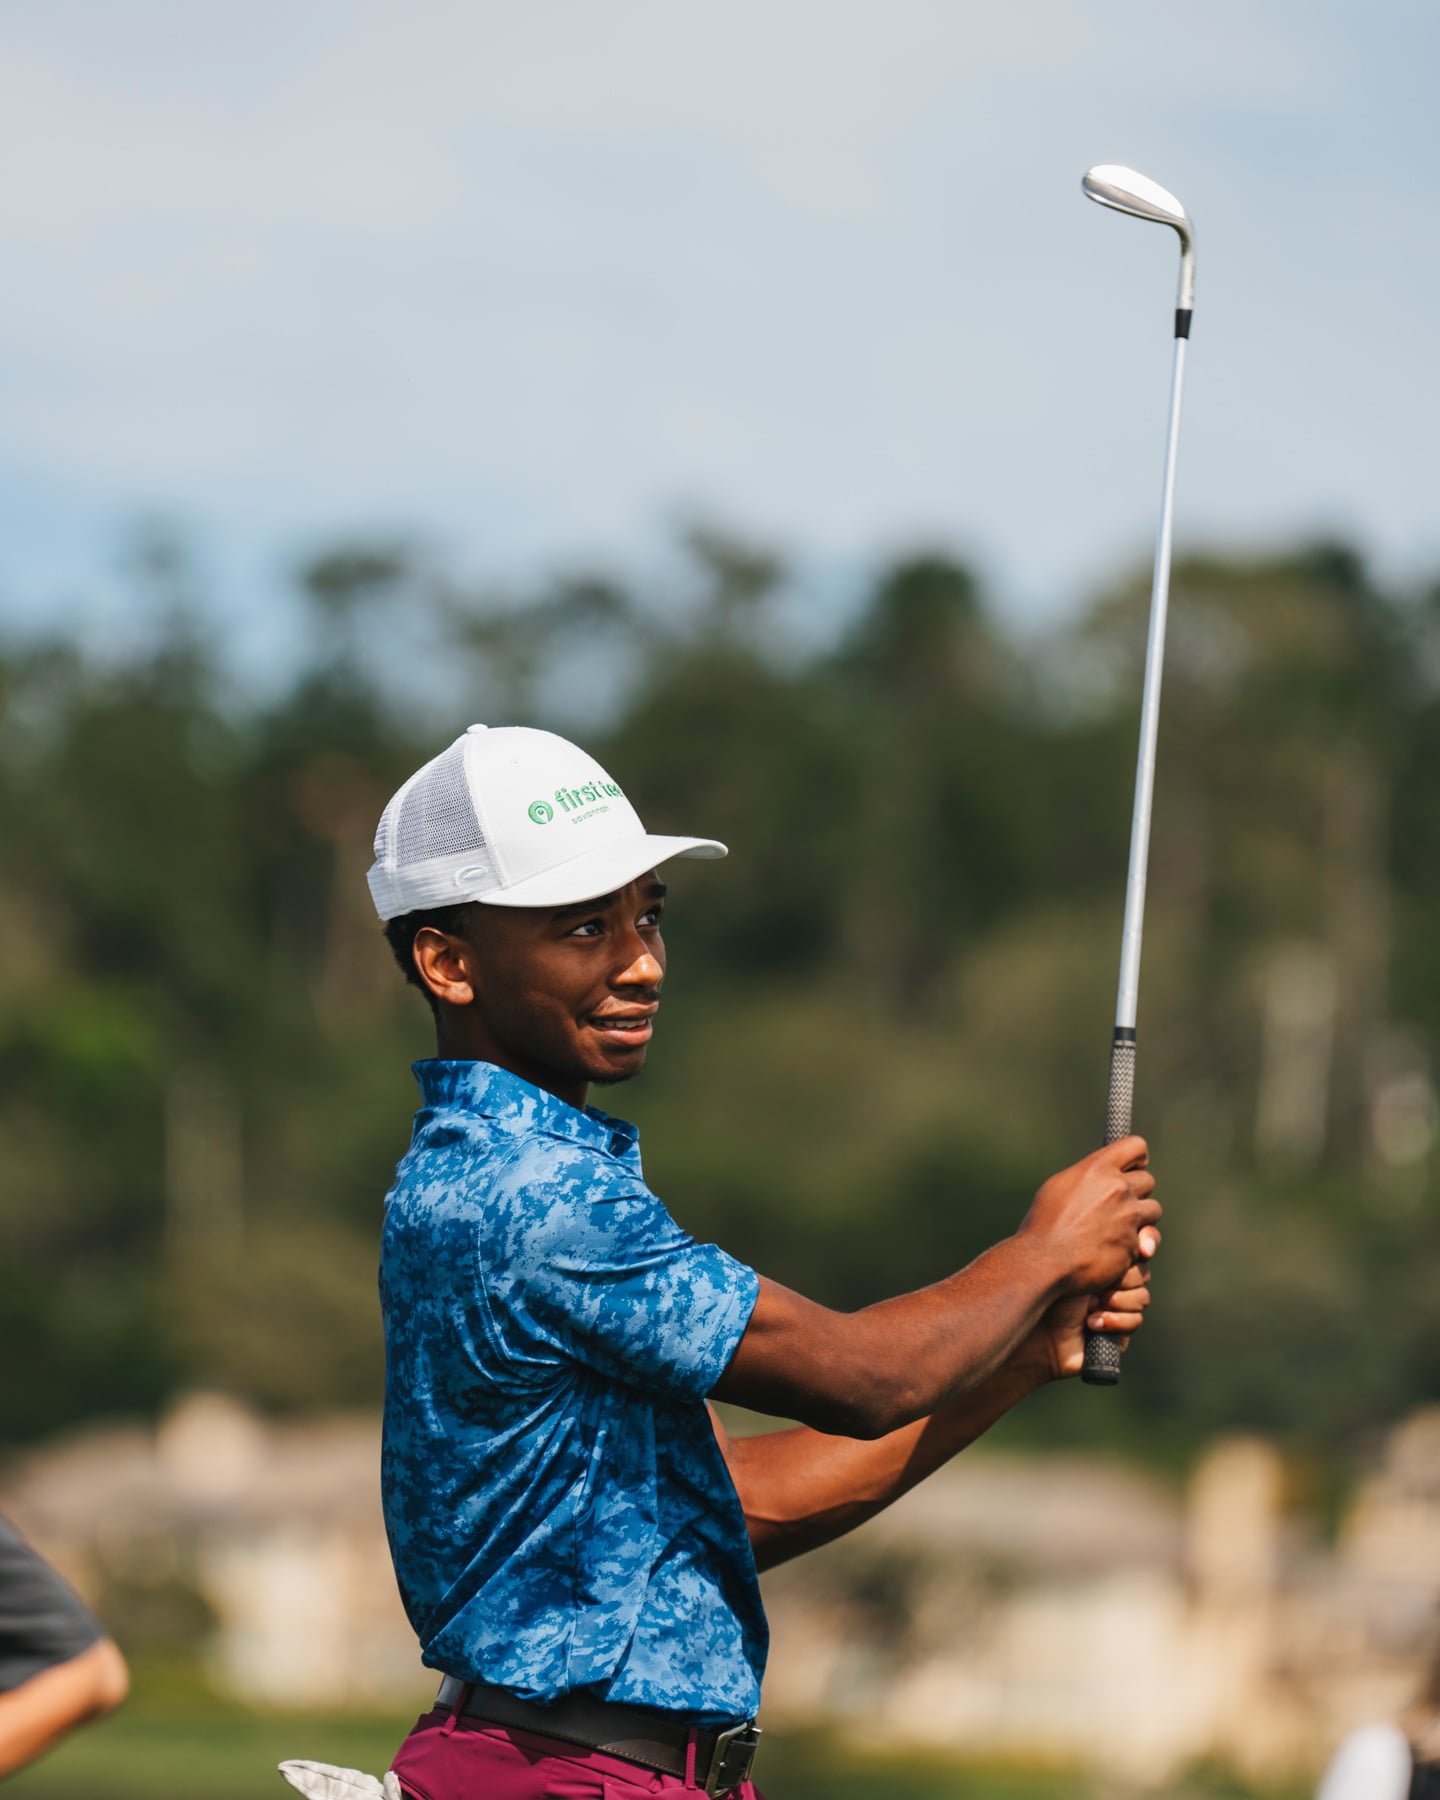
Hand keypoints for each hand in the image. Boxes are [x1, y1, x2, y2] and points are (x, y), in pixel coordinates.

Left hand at [1014, 1227, 1158, 1382]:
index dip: (1144, 1245)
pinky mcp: (1117, 1330)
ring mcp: (1114, 1305)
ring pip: (1141, 1298)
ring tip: (1090, 1308)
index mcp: (1100, 1255)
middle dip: (1124, 1279)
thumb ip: (1107, 1242)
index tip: (1143, 1250)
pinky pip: (1134, 1321)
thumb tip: (1145, 1243)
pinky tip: (1091, 1324)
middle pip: (1143, 1272)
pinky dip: (1114, 1322)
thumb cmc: (1050, 1288)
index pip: (1137, 1245)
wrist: (1037, 1329)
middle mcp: (1109, 1279)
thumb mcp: (1079, 1259)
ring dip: (1116, 1303)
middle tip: (1099, 1285)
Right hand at [1016, 1137, 1159, 1296]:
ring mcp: (1129, 1217)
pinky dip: (1133, 1245)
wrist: (1045, 1262)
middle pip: (1148, 1181)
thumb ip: (1089, 1177)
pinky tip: (1111, 1250)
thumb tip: (1107, 1175)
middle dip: (1137, 1192)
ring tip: (1116, 1228)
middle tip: (1118, 1205)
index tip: (1132, 1169)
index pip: (1136, 1147)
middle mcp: (1118, 1188)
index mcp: (1097, 1168)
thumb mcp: (1060, 1186)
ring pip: (1153, 1211)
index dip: (1137, 1159)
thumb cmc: (1045, 1223)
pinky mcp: (1135, 1244)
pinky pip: (1145, 1241)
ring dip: (1140, 1218)